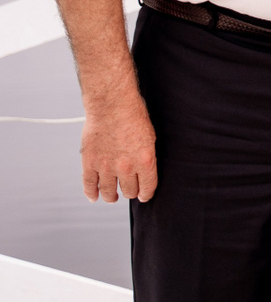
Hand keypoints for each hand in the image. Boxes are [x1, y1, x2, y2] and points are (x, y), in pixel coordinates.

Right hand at [80, 88, 156, 202]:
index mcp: (145, 160)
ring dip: (112, 196)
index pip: (147, 187)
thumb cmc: (133, 116)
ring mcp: (106, 166)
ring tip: (113, 197)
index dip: (146, 194)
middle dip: (130, 192)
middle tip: (129, 191)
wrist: (111, 105)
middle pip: (129, 191)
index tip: (144, 196)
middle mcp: (126, 166)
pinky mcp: (90, 163)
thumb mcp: (150, 138)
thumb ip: (147, 157)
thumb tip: (145, 172)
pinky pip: (89, 185)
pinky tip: (94, 197)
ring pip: (109, 192)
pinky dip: (91, 193)